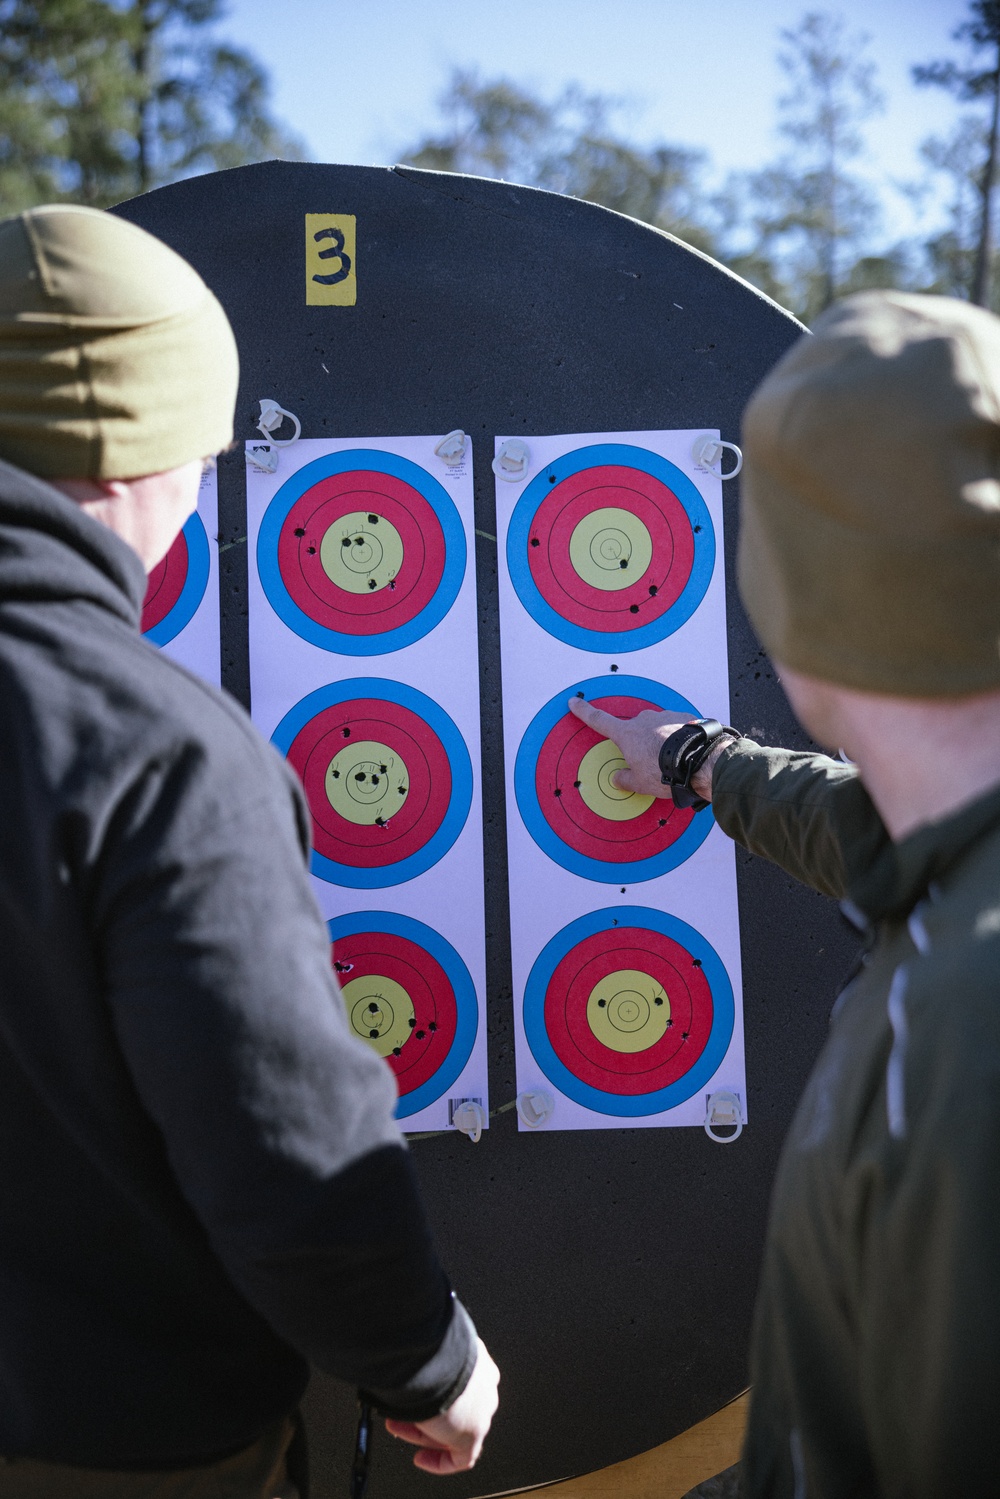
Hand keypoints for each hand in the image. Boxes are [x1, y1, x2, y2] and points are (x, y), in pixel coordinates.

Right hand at [384, 1338, 499, 1474]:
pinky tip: (421, 1458)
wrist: (437, 1361)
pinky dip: (439, 1461)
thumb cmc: (429, 1351)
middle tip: (399, 1415)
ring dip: (422, 1433)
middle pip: (453, 1408)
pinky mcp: (476, 1434)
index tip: (417, 1399)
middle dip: (423, 1413)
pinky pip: (461, 1457)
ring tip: (397, 1428)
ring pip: (453, 1429)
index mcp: (476, 1361)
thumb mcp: (428, 1352)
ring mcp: (482, 1410)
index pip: (457, 1384)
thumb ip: (423, 1361)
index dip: (433, 1394)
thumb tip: (401, 1362)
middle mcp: (483, 1385)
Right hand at [568, 696, 691, 799]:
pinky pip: (674, 726)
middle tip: (650, 762)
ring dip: (659, 740)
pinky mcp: (682, 717)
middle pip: (633, 729)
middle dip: (639, 743)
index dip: (584, 711)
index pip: (598, 720)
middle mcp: (644, 720)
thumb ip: (625, 779)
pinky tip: (684, 751)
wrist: (699, 761)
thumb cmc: (667, 771)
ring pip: (655, 727)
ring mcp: (664, 716)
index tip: (575, 702)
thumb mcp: (640, 782)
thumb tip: (618, 778)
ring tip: (671, 760)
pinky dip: (675, 736)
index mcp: (627, 734)